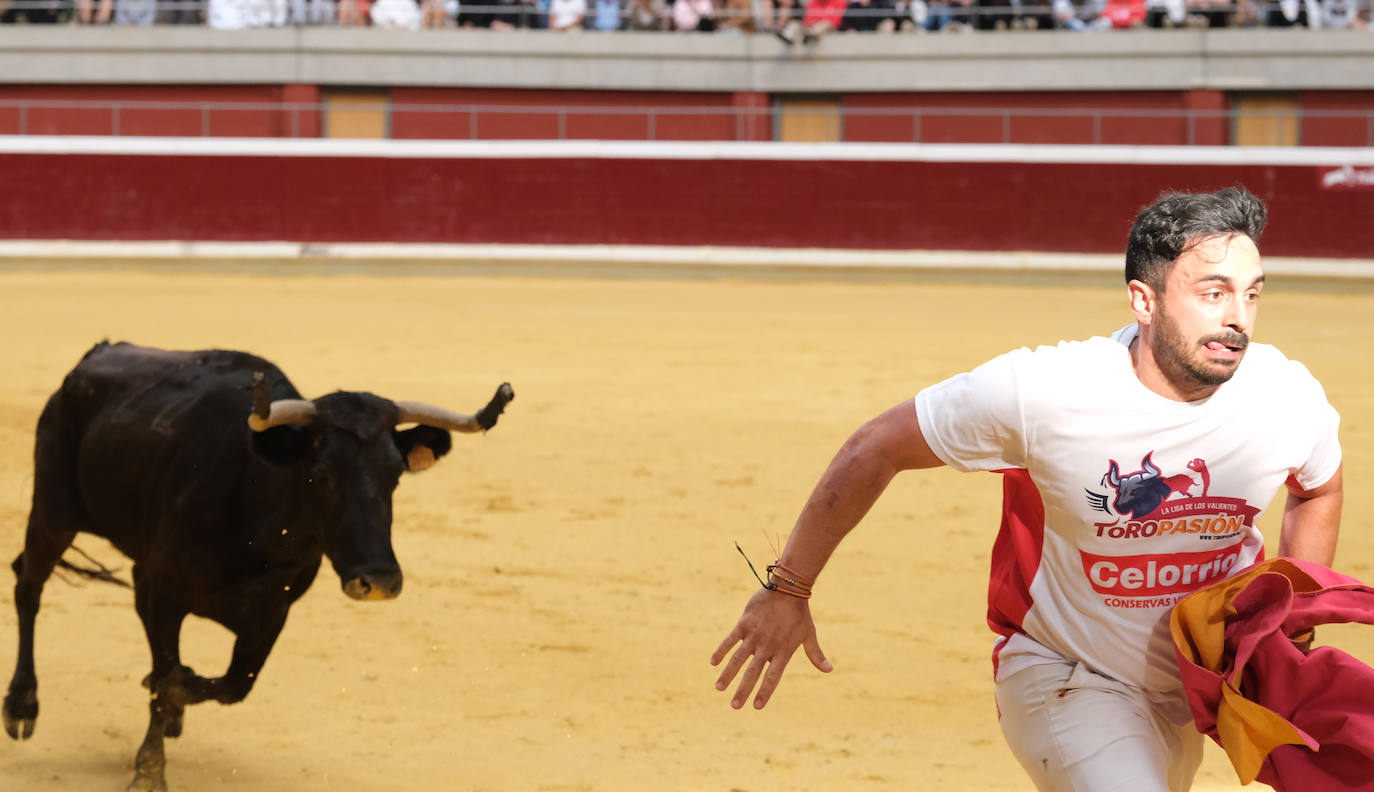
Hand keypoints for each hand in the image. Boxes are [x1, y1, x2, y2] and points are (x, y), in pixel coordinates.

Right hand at [710, 587, 831, 709]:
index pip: (772, 677)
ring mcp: (754, 635)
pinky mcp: (744, 624)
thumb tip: (829, 670)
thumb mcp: (809, 635)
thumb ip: (815, 654)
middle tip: (735, 706)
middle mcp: (767, 646)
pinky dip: (721, 651)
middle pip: (753, 673)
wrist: (787, 588)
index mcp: (783, 651)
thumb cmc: (799, 614)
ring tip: (719, 688)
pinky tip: (713, 663)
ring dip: (728, 674)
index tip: (756, 707)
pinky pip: (730, 640)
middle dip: (742, 690)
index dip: (764, 692)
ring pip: (738, 659)